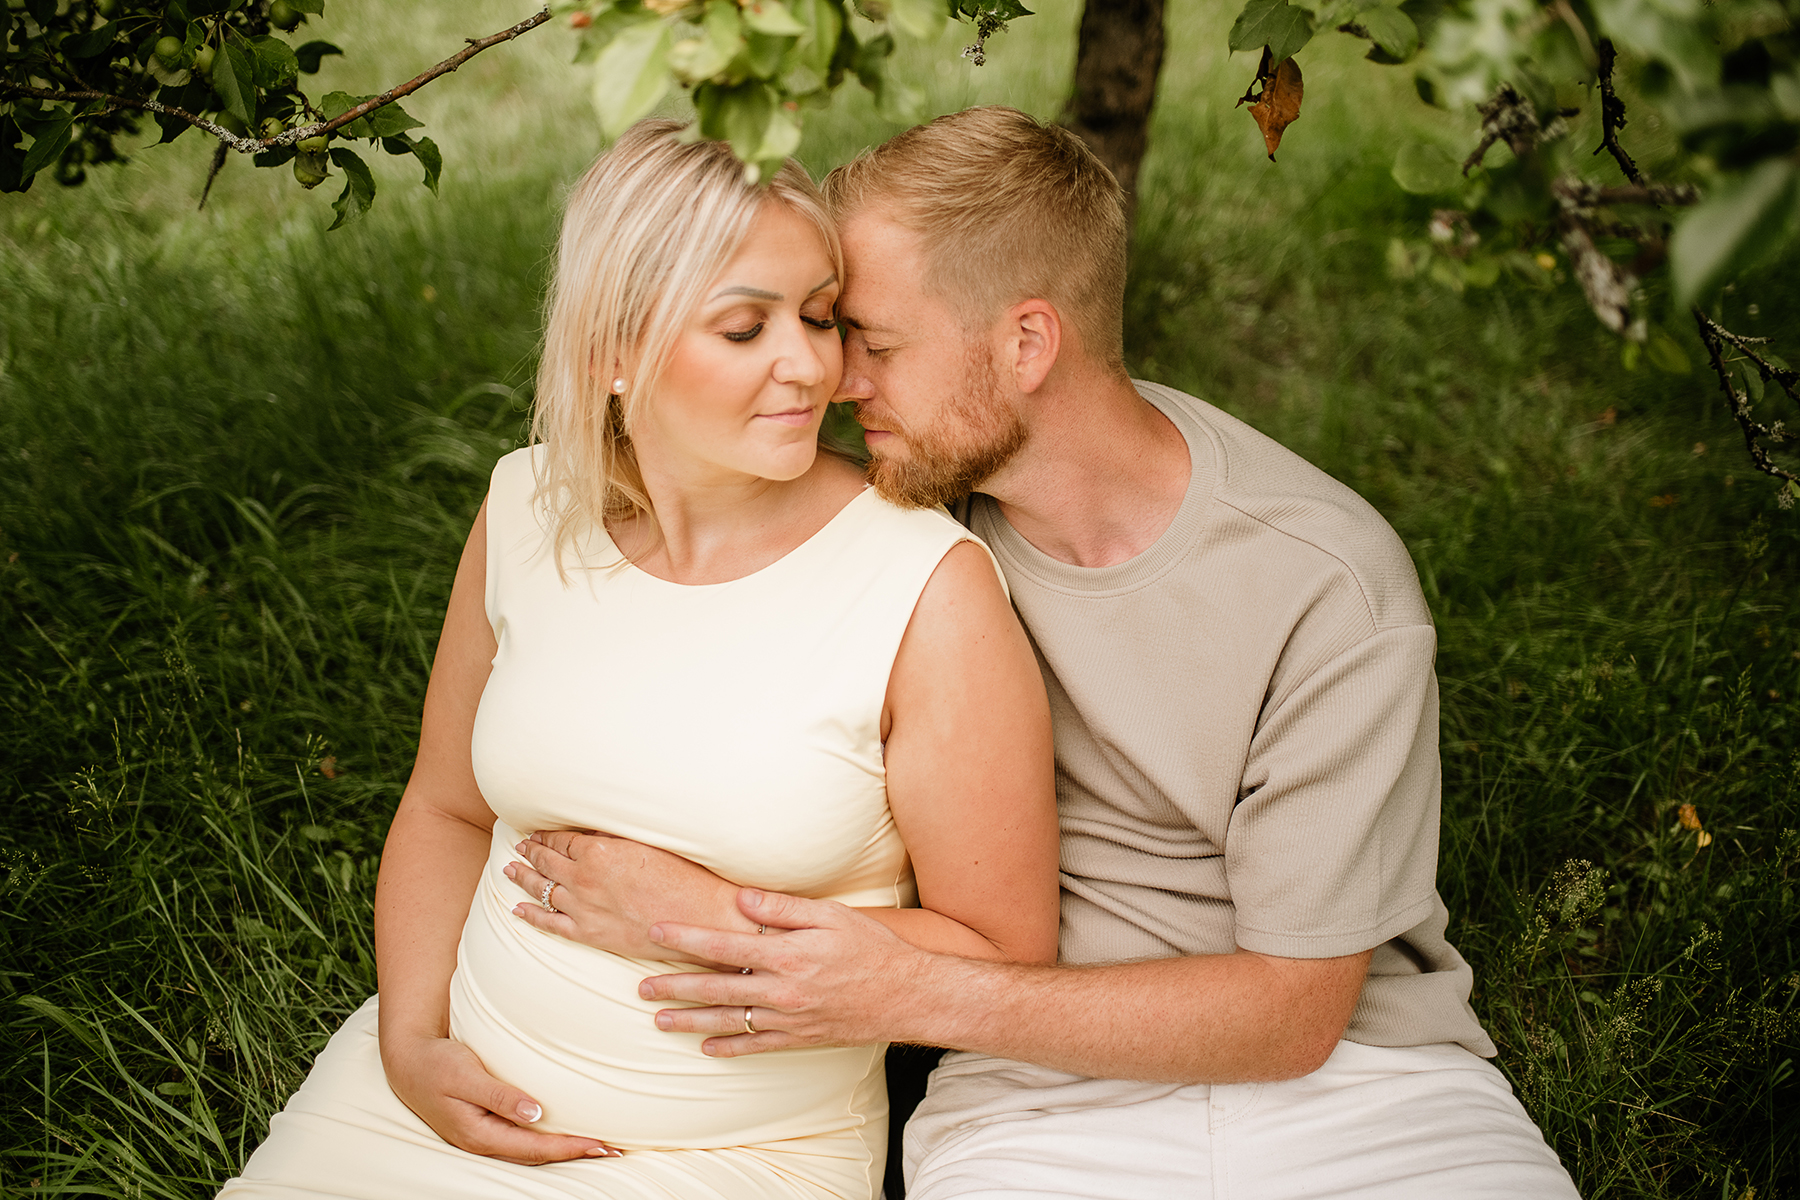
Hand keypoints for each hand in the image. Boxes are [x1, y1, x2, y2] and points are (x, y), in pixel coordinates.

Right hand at [380, 1031, 619, 1163]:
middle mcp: (482, 1142)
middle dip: (573, 1153)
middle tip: (612, 1148)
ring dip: (562, 1149)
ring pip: (529, 1150)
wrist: (407, 1062)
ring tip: (595, 1144)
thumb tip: (535, 1115)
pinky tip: (560, 1132)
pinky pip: (520, 1139)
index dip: (568, 1147)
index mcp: (478, 1134)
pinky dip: (545, 1139)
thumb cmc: (436, 1064)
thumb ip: (500, 1095)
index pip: (533, 1147)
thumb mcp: (466, 1075)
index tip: (600, 1144)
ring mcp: (482, 1136)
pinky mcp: (483, 1125)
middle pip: (536, 1155)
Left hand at [506, 830, 744, 961]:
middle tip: (519, 847)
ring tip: (510, 869)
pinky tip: (517, 909)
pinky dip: (531, 915)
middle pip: (546, 862)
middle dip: (531, 852)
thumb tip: (591, 833)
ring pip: (541, 890)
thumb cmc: (682, 874)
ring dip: (523, 878)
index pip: (561, 840)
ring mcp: (583, 908)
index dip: (546, 835)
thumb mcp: (647, 842)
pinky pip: (550, 924)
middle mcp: (583, 879)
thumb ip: (613, 837)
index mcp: (597, 851)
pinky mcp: (590, 934)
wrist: (698, 917)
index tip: (537, 832)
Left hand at [637, 888, 931, 1057]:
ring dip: (689, 1020)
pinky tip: (705, 1046)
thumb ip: (783, 908)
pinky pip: (755, 1046)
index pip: (723, 944)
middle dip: (674, 986)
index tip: (656, 932)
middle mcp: (781, 990)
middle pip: (715, 988)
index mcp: (786, 954)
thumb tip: (741, 900)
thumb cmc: (872, 948)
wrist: (908, 996)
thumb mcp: (832, 915)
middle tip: (640, 986)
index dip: (686, 938)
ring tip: (658, 1019)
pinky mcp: (800, 1039)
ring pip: (727, 1021)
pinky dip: (727, 1047)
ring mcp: (789, 1019)